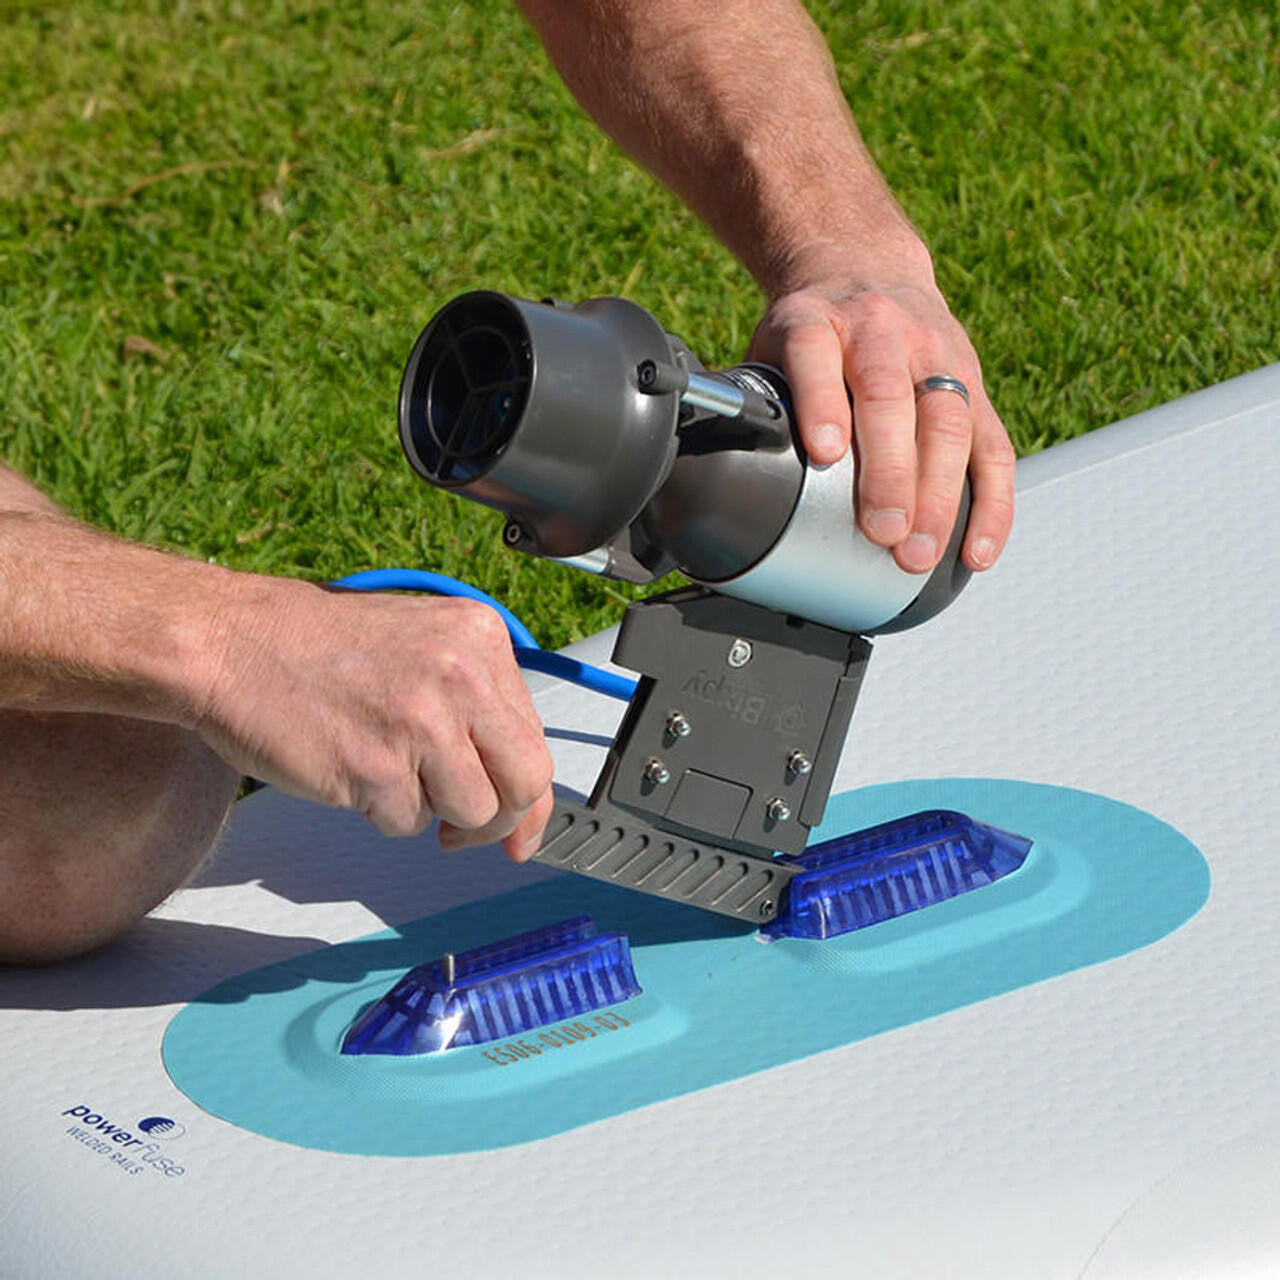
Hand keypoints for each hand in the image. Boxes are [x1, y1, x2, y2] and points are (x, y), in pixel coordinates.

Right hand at [193, 581, 553, 860]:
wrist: (231, 643)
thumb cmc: (317, 647)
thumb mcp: (422, 646)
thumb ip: (476, 706)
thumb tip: (519, 792)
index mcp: (480, 638)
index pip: (535, 738)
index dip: (529, 796)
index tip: (522, 829)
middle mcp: (462, 676)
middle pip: (523, 782)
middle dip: (502, 820)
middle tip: (466, 830)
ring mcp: (422, 723)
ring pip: (471, 811)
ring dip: (430, 811)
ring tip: (384, 768)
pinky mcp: (378, 767)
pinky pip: (406, 823)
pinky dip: (380, 811)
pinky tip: (351, 767)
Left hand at [747, 276, 1015, 575]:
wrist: (866, 268)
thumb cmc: (813, 329)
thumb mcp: (773, 346)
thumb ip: (758, 401)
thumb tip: (719, 475)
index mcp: (817, 322)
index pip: (817, 356)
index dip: (822, 403)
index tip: (824, 451)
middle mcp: (883, 333)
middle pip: (892, 399)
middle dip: (890, 472)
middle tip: (883, 532)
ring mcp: (937, 357)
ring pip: (948, 423)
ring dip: (938, 495)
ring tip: (919, 551)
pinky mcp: (975, 386)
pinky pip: (993, 447)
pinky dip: (990, 503)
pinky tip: (976, 549)